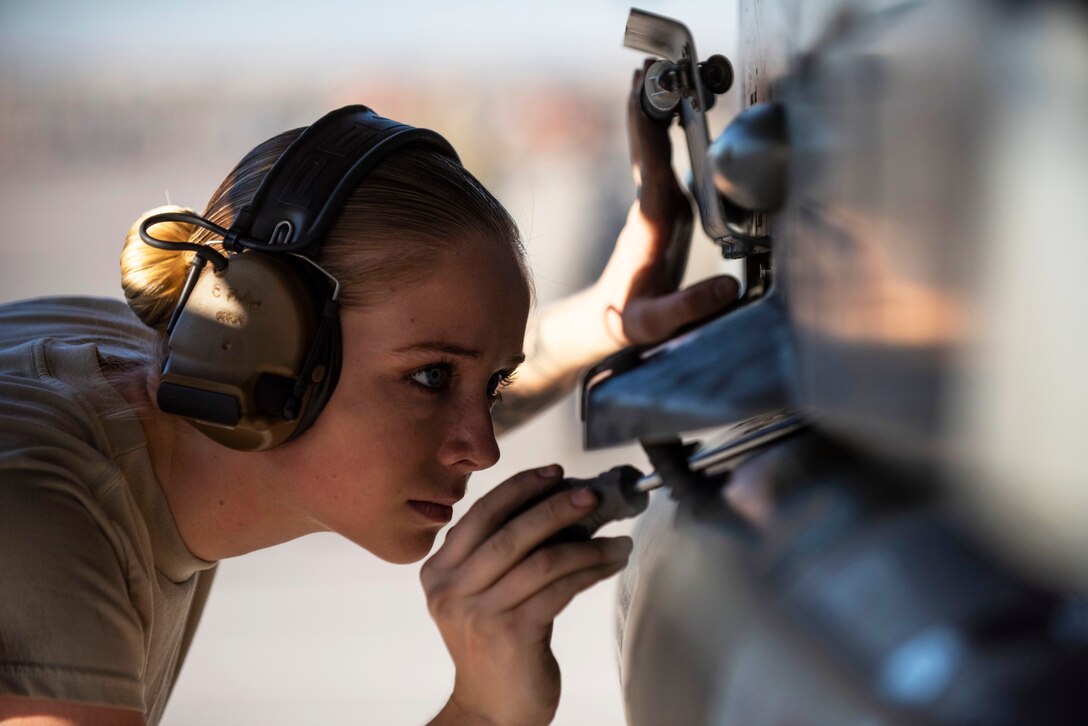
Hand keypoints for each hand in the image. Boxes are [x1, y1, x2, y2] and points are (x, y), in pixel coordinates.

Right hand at [422, 465, 631, 724]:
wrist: (491, 713)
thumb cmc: (493, 649)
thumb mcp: (480, 597)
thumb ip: (502, 555)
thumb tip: (558, 506)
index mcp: (439, 572)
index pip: (481, 515)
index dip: (520, 488)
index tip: (555, 474)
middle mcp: (452, 590)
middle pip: (511, 532)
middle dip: (556, 507)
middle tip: (591, 496)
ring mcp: (479, 612)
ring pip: (541, 560)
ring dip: (586, 545)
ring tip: (615, 540)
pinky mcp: (512, 634)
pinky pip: (559, 588)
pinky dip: (590, 571)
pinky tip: (609, 564)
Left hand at [593, 60, 738, 345]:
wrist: (604, 322)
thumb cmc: (629, 321)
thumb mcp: (655, 323)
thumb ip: (688, 306)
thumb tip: (728, 289)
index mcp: (651, 224)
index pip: (653, 167)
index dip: (653, 129)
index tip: (651, 94)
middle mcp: (650, 206)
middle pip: (649, 146)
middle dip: (650, 105)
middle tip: (653, 64)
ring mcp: (654, 204)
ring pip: (652, 148)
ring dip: (655, 111)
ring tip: (658, 73)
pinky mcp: (661, 208)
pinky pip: (661, 159)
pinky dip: (664, 131)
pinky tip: (671, 112)